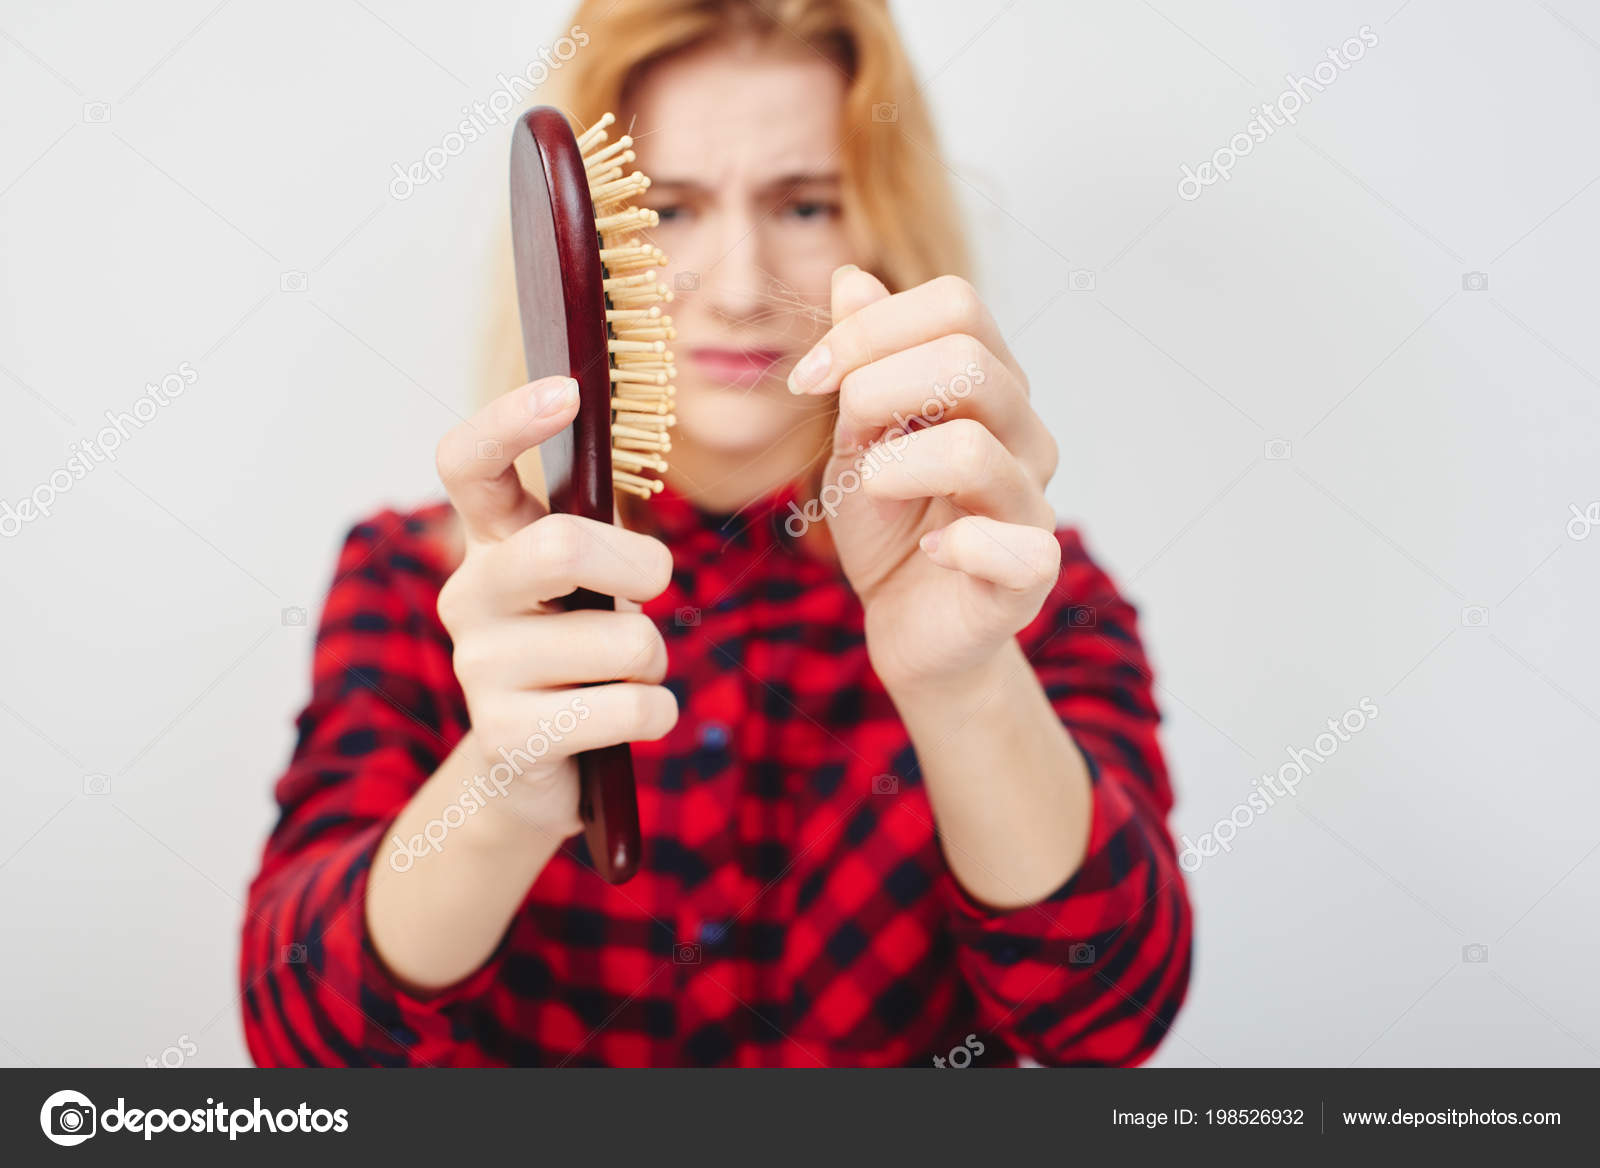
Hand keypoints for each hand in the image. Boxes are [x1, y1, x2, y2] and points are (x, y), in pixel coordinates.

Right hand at [433, 376, 678, 839]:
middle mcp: (469, 596)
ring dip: (653, 659)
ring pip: (624, 641)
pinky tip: (628, 720)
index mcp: (488, 543)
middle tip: (652, 584)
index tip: (568, 391)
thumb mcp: (580, 584)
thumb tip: (636, 514)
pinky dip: (657, 713)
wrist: (529, 768)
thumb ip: (594, 535)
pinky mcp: (508, 737)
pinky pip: (632, 708)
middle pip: (562, 545)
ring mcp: (479, 669)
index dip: (509, 420)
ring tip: (625, 675)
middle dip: (638, 563)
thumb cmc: (574, 654)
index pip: (467, 462)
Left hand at [789, 270, 1060, 691]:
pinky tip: (929, 549)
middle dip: (876, 388)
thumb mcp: (858, 436)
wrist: (910, 622)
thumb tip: (852, 279)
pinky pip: (1011, 544)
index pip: (956, 305)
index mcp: (987, 384)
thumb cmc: (890, 524)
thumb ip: (862, 362)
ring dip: (894, 466)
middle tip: (841, 434)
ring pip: (974, 449)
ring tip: (872, 490)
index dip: (871, 328)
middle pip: (969, 361)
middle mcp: (1023, 432)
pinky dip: (955, 543)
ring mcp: (1032, 501)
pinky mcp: (1029, 572)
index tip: (810, 378)